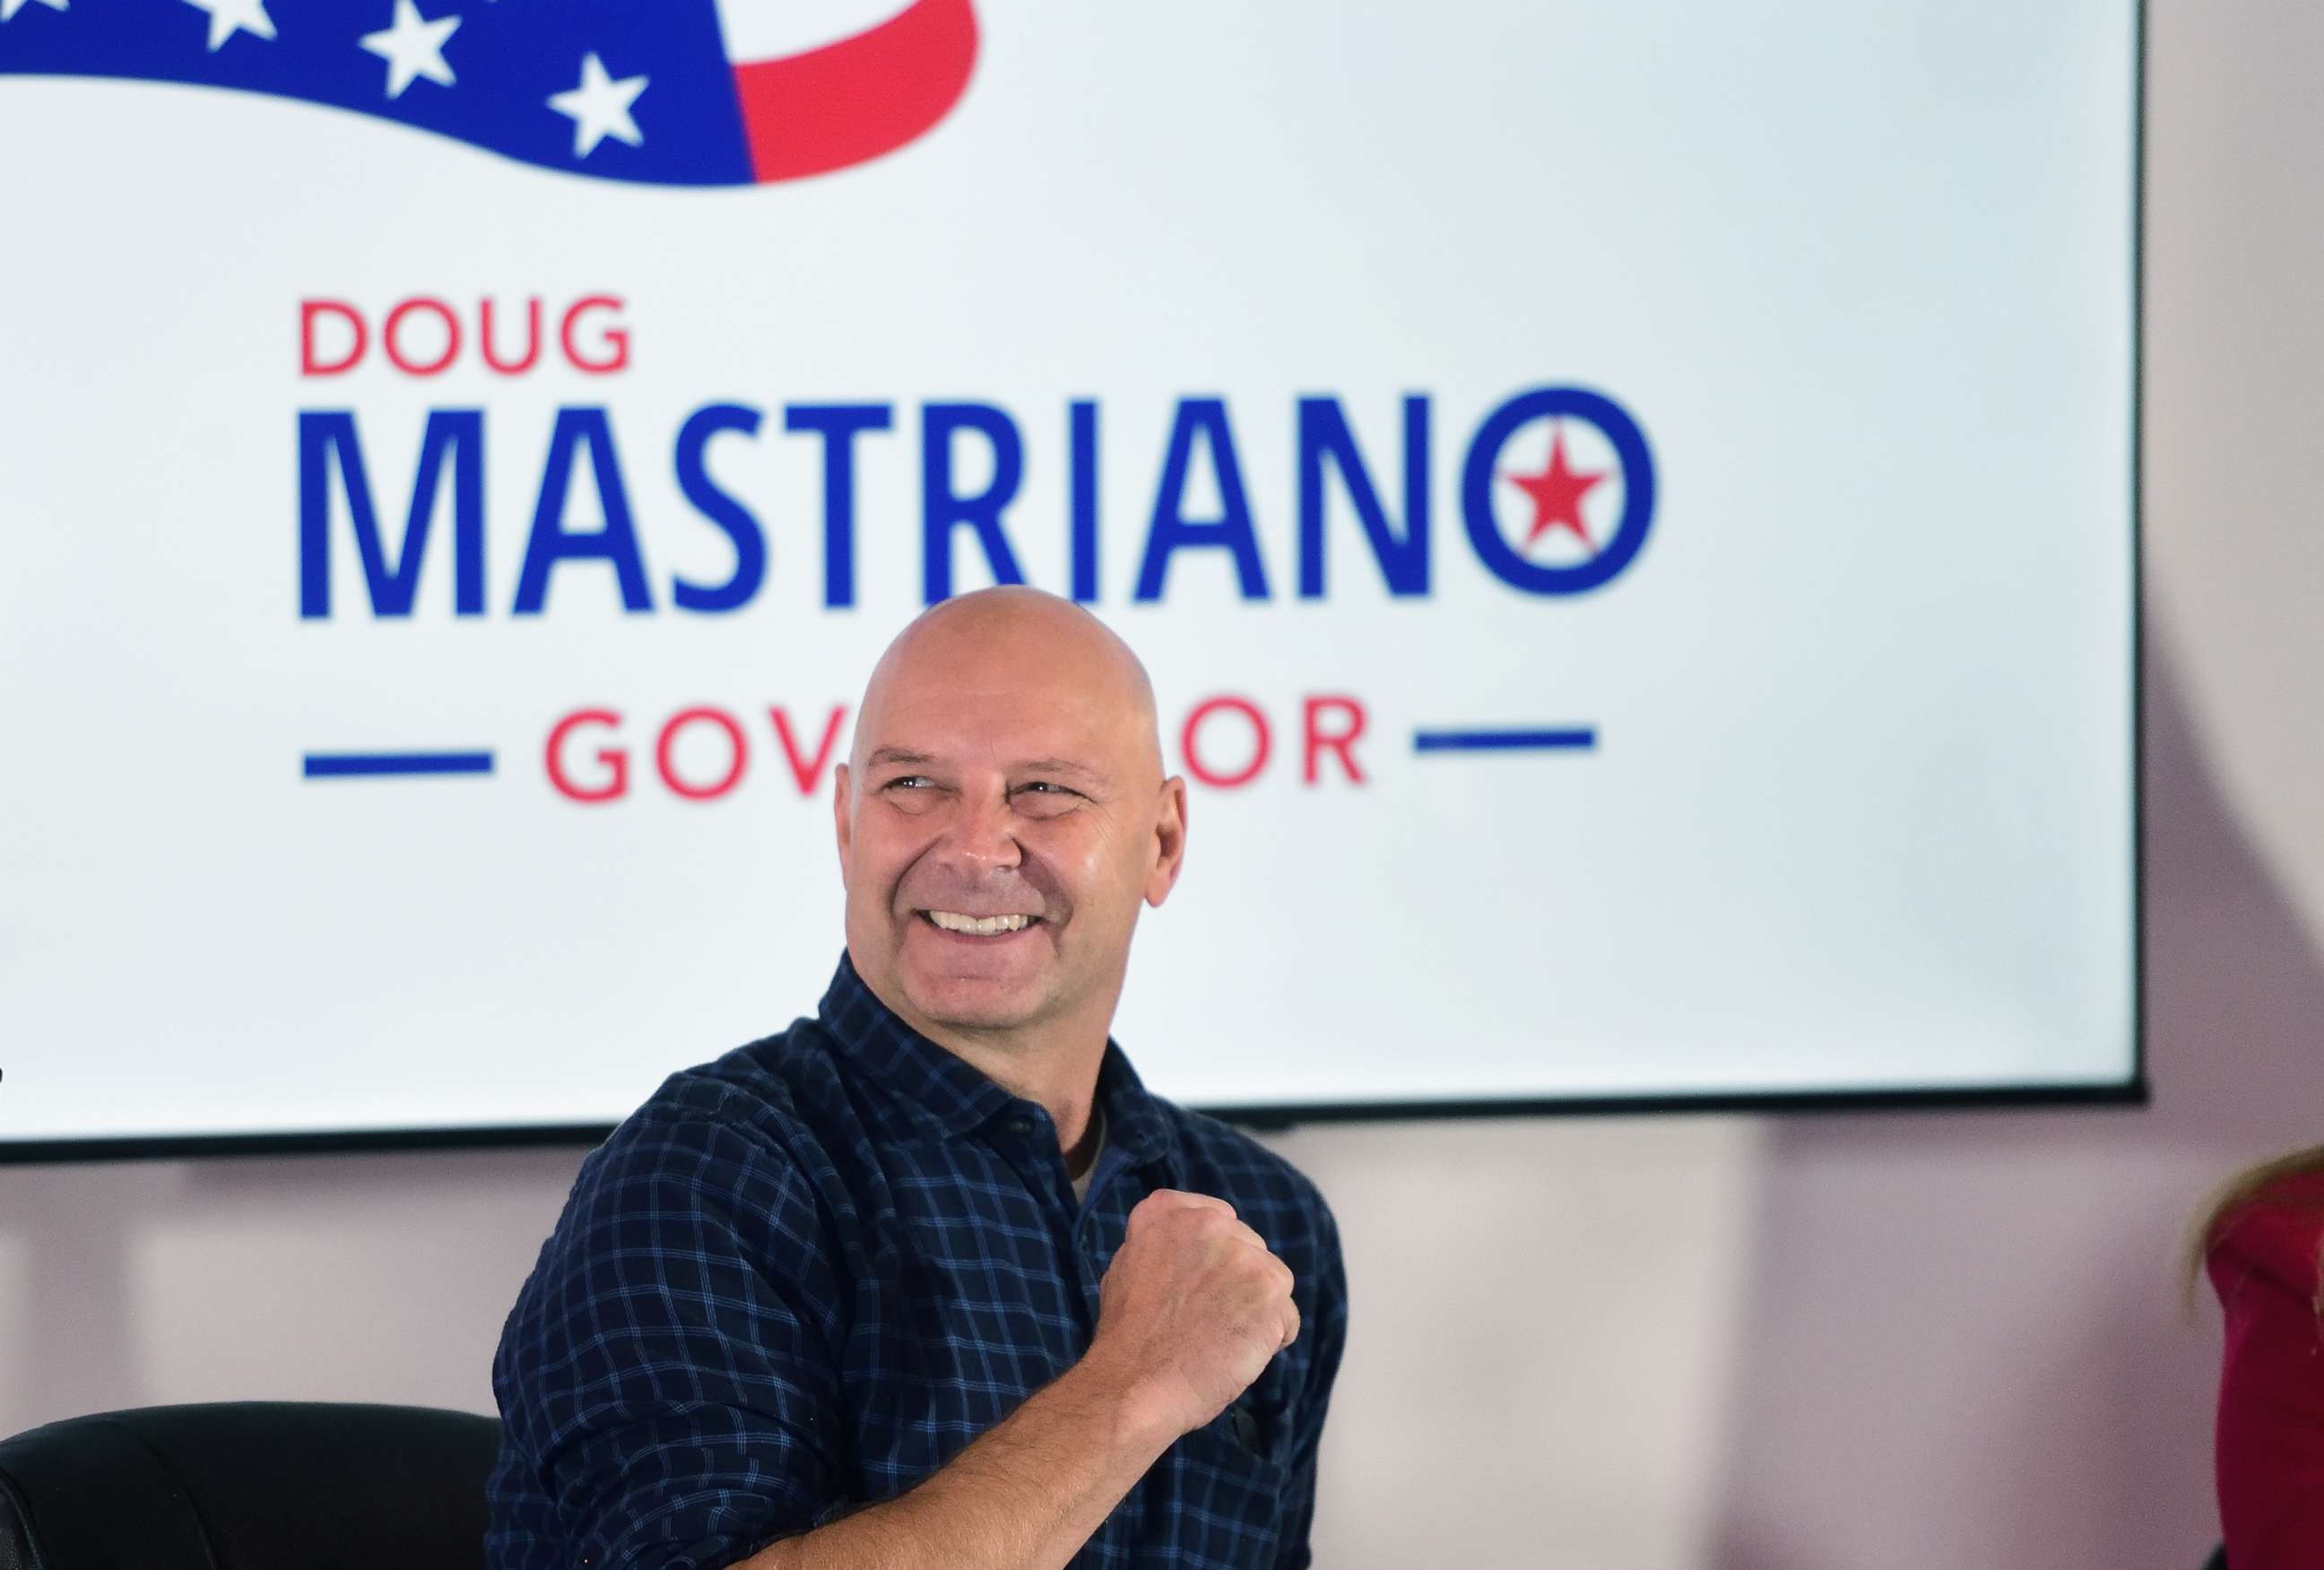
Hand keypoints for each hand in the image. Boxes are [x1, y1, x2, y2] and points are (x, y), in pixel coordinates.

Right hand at [1082, 1189, 1299, 1440]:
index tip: (1201, 1283)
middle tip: (1207, 1319)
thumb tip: (1195, 1249)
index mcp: (1168, 1212)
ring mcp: (1244, 1254)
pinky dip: (1269, 1339)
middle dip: (1236, 1281)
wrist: (1134, 1384)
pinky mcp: (1270, 1289)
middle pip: (1248, 1248)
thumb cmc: (1126, 1337)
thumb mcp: (1127, 1266)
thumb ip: (1164, 1245)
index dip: (1214, 1255)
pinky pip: (1286, 1316)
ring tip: (1220, 1340)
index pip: (1216, 1218)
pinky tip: (1236, 1355)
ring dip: (1254, 1309)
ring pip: (1270, 1279)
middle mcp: (1209, 1222)